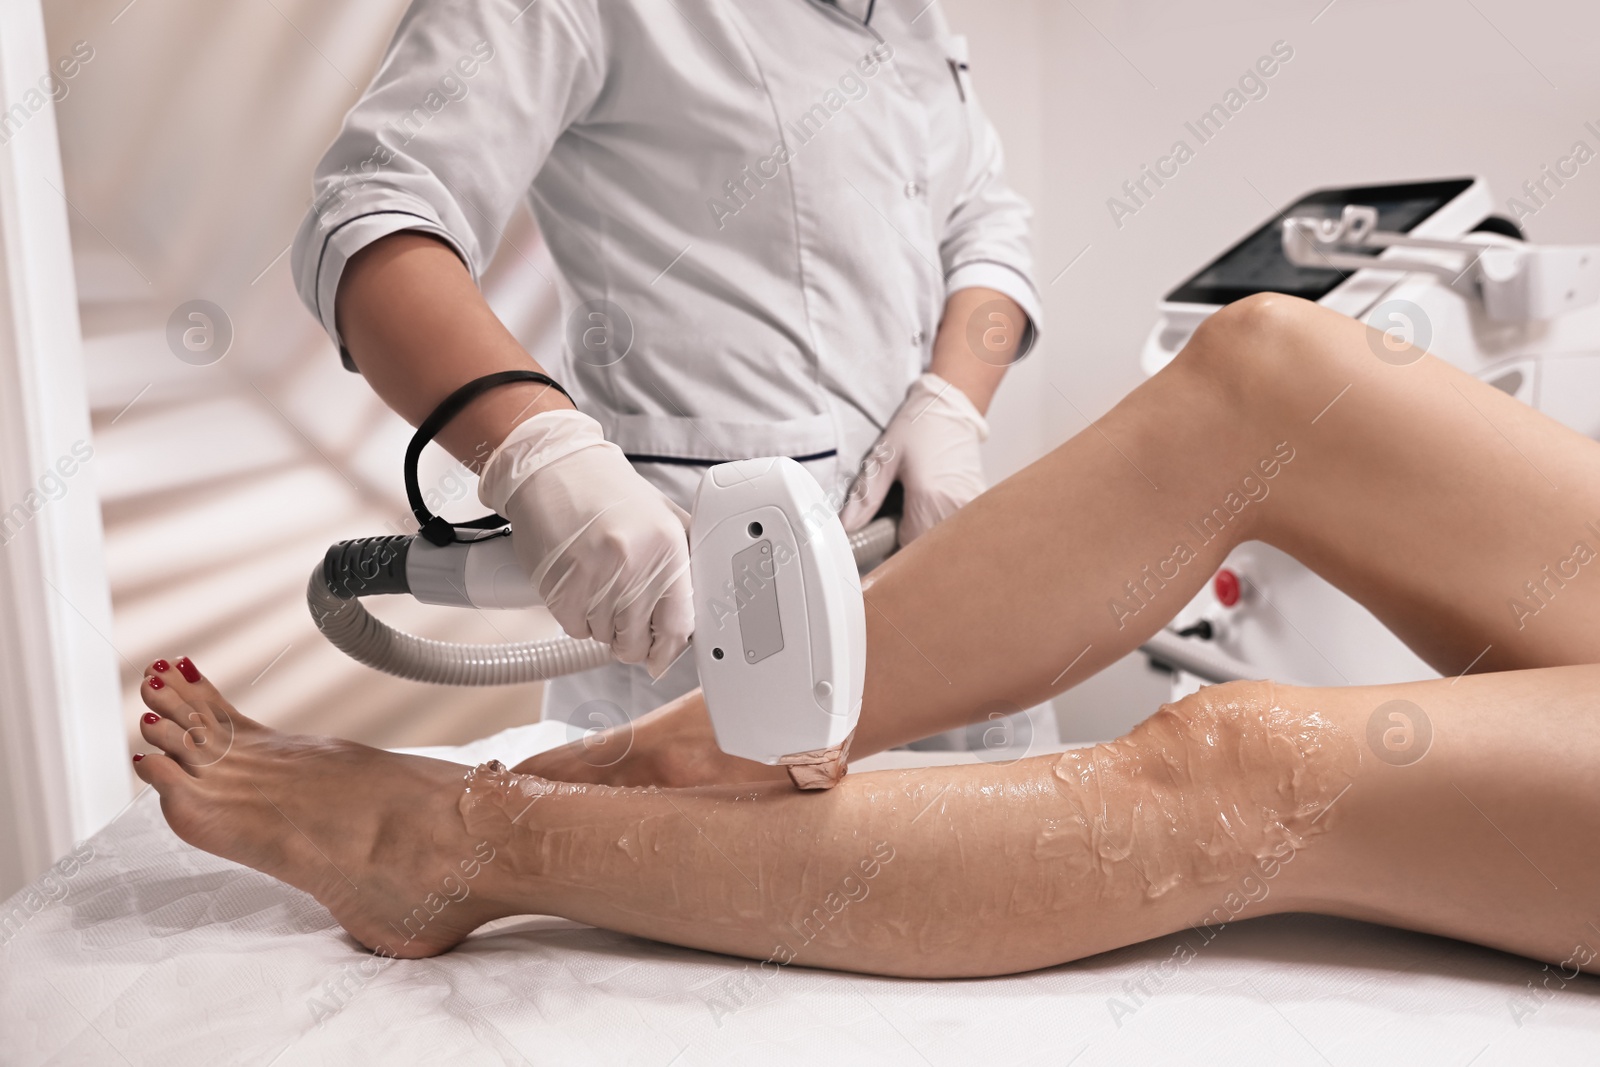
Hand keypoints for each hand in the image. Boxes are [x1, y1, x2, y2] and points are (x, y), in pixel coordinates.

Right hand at [479, 411, 692, 676]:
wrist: (555, 468)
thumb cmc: (609, 493)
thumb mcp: (664, 516)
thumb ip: (687, 559)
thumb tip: (699, 609)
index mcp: (668, 546)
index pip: (678, 626)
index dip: (670, 651)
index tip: (662, 658)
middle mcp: (633, 563)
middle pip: (637, 642)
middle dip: (633, 643)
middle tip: (628, 626)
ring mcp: (594, 576)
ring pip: (604, 638)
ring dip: (604, 627)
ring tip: (601, 589)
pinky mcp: (559, 585)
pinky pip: (575, 629)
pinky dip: (578, 619)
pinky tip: (580, 589)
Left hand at [840, 373, 989, 543]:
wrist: (951, 407)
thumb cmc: (918, 427)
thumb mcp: (883, 459)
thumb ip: (865, 497)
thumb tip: (848, 525)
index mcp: (928, 496)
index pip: (908, 547)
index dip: (891, 548)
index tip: (882, 536)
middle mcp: (954, 504)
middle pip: (928, 547)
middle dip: (910, 544)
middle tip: (896, 524)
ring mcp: (971, 504)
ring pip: (944, 540)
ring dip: (927, 536)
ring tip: (914, 513)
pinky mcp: (979, 500)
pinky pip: (958, 528)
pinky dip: (943, 526)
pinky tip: (932, 508)